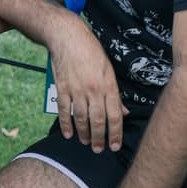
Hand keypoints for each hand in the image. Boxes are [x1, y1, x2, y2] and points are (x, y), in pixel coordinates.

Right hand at [48, 18, 128, 152]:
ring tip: (87, 143)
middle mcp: (93, 90)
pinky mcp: (62, 88)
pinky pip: (64, 111)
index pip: (115, 116)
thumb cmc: (91, 52)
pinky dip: (66, 124)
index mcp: (108, 86)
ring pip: (81, 118)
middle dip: (100, 138)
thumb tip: (124, 113)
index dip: (116, 134)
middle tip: (99, 150)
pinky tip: (69, 134)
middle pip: (98, 121)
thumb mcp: (109, 70)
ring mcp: (76, 90)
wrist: (68, 37)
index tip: (115, 146)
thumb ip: (115, 94)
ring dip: (84, 134)